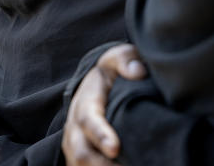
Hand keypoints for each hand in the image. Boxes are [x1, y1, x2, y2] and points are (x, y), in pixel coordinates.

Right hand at [62, 44, 146, 165]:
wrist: (96, 87)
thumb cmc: (110, 74)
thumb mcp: (116, 59)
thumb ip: (126, 59)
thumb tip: (138, 71)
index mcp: (85, 103)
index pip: (88, 120)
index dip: (100, 135)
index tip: (115, 148)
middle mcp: (75, 127)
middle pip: (80, 153)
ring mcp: (76, 145)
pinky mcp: (81, 158)